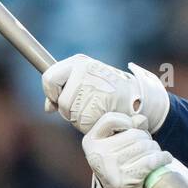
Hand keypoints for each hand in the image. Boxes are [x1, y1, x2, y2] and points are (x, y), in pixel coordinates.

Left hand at [42, 54, 169, 132]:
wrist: (139, 96)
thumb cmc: (111, 90)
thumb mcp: (87, 82)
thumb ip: (65, 90)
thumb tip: (48, 108)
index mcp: (79, 62)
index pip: (49, 79)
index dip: (51, 93)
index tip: (58, 100)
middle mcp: (83, 71)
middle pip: (61, 102)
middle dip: (71, 111)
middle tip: (89, 107)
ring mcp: (90, 87)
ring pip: (72, 115)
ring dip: (83, 119)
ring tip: (99, 110)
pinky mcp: (97, 103)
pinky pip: (83, 123)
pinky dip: (92, 125)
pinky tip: (104, 116)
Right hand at [83, 112, 174, 187]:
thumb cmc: (120, 169)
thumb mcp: (115, 147)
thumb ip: (126, 129)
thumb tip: (141, 119)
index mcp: (91, 142)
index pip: (110, 119)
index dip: (126, 122)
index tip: (133, 131)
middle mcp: (98, 154)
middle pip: (133, 133)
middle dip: (147, 139)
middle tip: (149, 149)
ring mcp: (111, 167)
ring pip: (145, 146)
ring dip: (156, 149)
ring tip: (156, 156)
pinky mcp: (126, 180)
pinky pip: (151, 161)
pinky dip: (162, 158)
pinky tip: (166, 159)